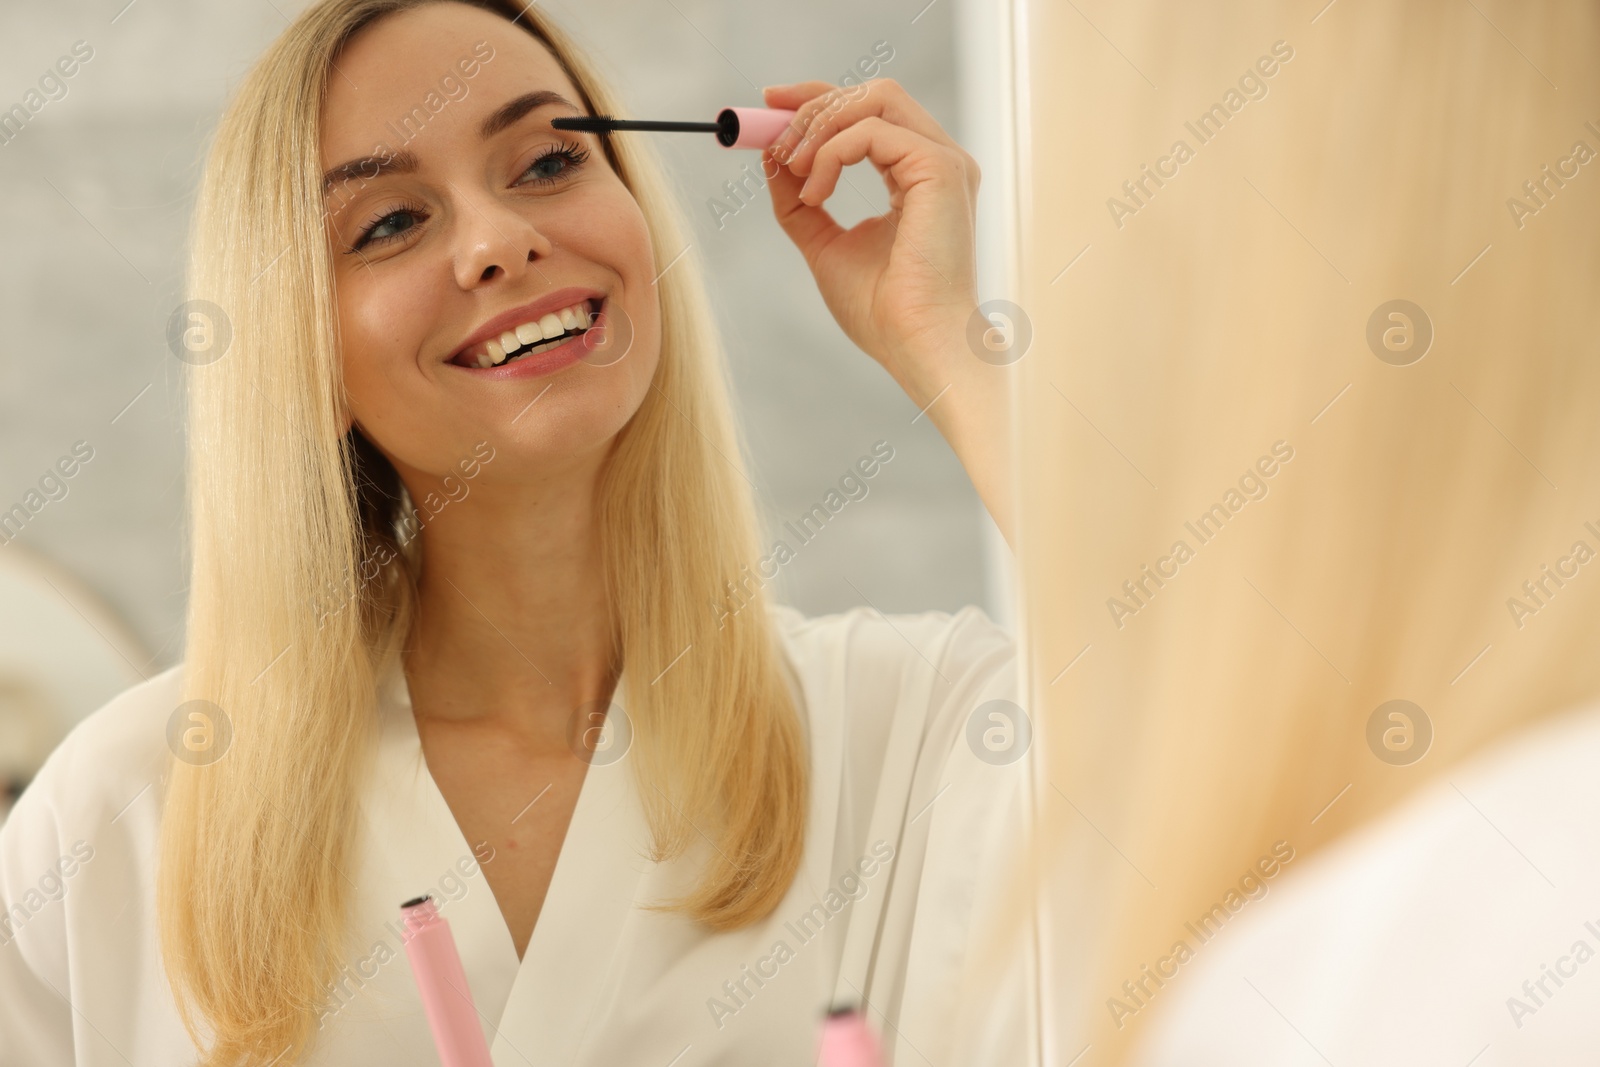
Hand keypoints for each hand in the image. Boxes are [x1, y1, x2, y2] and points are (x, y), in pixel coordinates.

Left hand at [761, 79, 1014, 549]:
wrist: (915, 345)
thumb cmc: (883, 312)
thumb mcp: (825, 246)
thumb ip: (801, 202)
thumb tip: (771, 159)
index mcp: (918, 176)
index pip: (868, 112)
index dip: (817, 98)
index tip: (770, 105)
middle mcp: (937, 161)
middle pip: (872, 93)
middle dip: (811, 105)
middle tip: (772, 140)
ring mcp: (943, 162)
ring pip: (873, 100)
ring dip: (818, 128)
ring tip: (793, 173)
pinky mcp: (940, 169)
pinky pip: (870, 132)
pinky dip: (830, 154)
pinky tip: (815, 195)